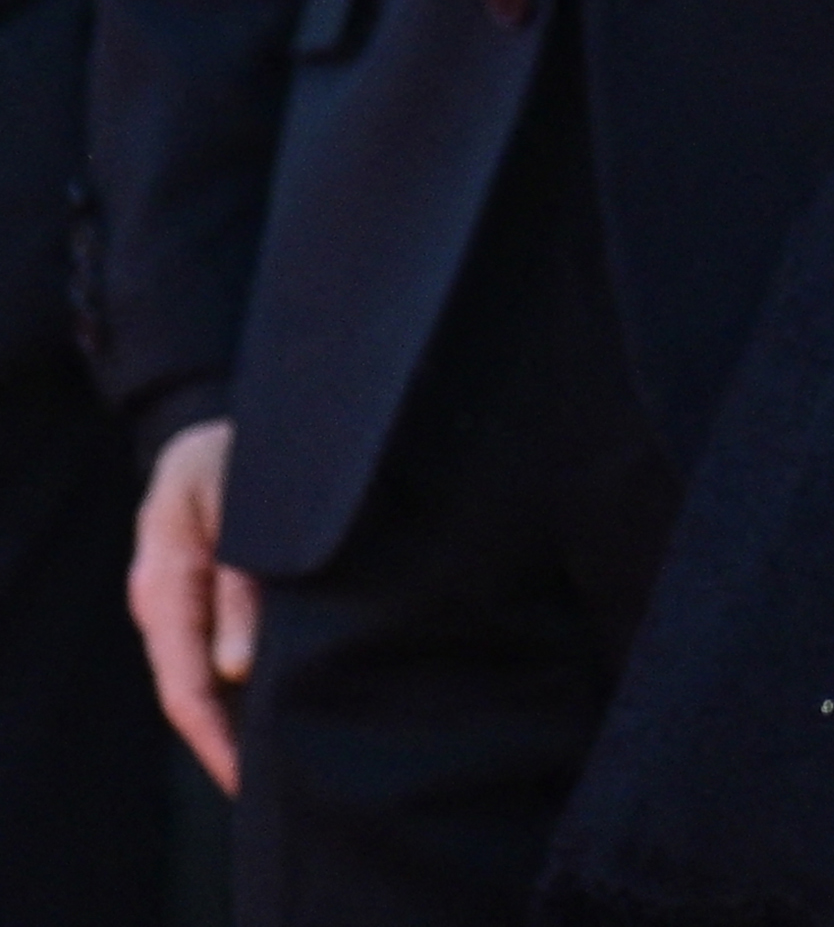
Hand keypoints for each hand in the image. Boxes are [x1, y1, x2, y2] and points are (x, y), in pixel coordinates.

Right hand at [129, 417, 248, 792]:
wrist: (209, 422)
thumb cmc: (233, 455)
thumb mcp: (238, 505)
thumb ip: (238, 582)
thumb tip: (237, 669)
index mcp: (164, 584)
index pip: (185, 686)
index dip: (216, 740)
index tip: (248, 783)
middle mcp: (164, 602)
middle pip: (191, 694)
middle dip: (226, 747)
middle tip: (272, 796)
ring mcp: (179, 600)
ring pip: (204, 677)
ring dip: (238, 720)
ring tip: (283, 768)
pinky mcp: (202, 592)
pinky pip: (216, 650)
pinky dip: (242, 686)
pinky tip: (279, 708)